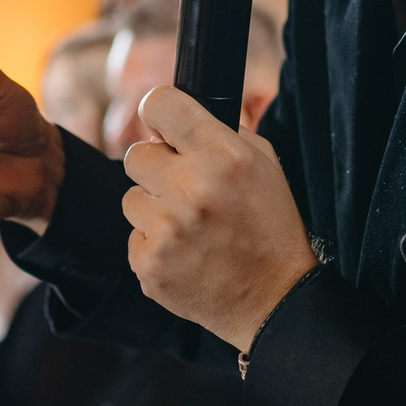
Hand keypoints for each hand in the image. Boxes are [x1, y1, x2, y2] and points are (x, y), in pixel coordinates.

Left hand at [122, 86, 316, 349]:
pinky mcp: (149, 265)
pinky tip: (185, 253)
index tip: (164, 126)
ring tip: (189, 226)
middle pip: (136, 154)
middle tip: (185, 188)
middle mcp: (191, 188)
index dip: (159, 112)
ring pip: (131, 197)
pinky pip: (133, 237)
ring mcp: (166, 230)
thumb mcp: (264, 165)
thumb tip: (171, 120)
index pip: (160, 104)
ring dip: (154, 208)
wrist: (275, 301)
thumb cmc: (271, 226)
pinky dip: (154, 244)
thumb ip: (220, 133)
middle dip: (158, 168)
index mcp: (223, 155)